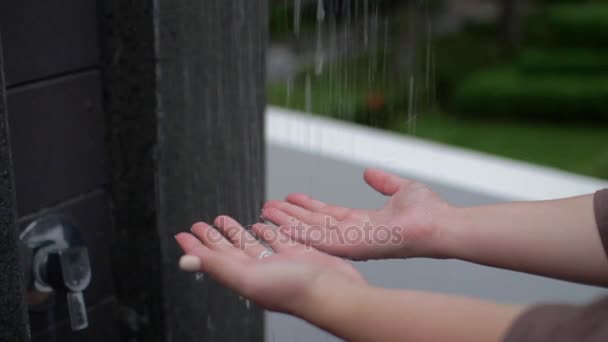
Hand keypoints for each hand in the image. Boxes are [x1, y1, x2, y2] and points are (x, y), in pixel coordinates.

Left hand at [175, 216, 366, 314]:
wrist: (334, 292)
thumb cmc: (297, 290)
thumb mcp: (250, 276)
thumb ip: (218, 266)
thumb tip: (187, 261)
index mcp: (243, 277)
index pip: (213, 260)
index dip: (197, 248)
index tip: (183, 235)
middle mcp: (258, 271)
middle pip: (228, 251)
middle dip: (213, 238)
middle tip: (200, 225)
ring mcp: (278, 263)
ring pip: (250, 245)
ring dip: (236, 233)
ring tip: (224, 221)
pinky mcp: (296, 255)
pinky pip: (275, 241)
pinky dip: (266, 233)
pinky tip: (261, 226)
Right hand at [262, 168, 453, 259]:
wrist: (440, 223)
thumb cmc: (428, 211)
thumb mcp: (400, 189)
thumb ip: (383, 182)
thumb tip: (369, 172)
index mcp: (363, 222)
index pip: (327, 214)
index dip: (307, 206)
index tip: (289, 198)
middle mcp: (354, 234)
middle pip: (314, 224)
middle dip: (291, 216)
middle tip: (268, 206)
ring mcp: (352, 243)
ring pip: (312, 232)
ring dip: (289, 223)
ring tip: (267, 213)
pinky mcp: (353, 247)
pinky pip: (320, 241)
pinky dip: (300, 235)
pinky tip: (282, 228)